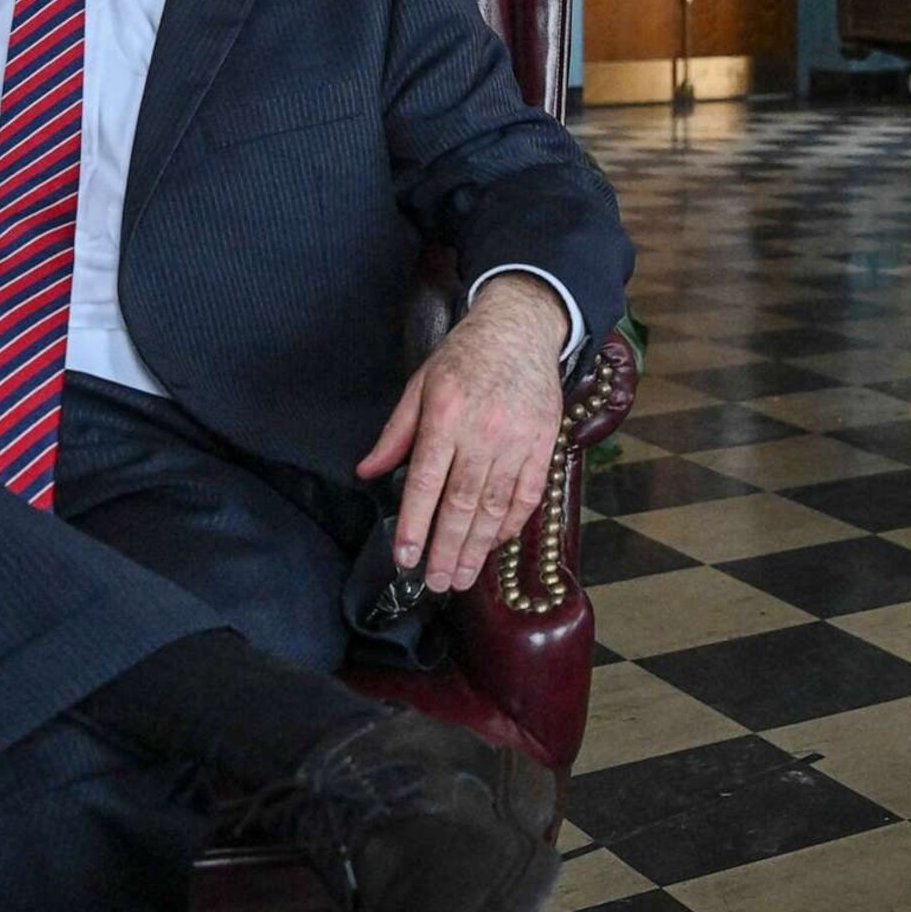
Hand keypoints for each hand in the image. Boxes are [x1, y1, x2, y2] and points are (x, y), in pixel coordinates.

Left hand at [356, 274, 569, 591]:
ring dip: (477, 547)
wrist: (521, 328)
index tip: (406, 557)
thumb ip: (395, 433)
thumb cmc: (463, 357)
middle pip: (462, 502)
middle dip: (447, 548)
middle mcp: (482, 431)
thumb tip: (366, 473)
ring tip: (461, 577)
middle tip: (436, 583)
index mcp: (445, 415)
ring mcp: (518, 439)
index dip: (416, 524)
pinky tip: (495, 546)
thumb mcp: (420, 384)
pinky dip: (511, 524)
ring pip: (495, 506)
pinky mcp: (545, 443)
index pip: (426, 481)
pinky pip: (529, 494)